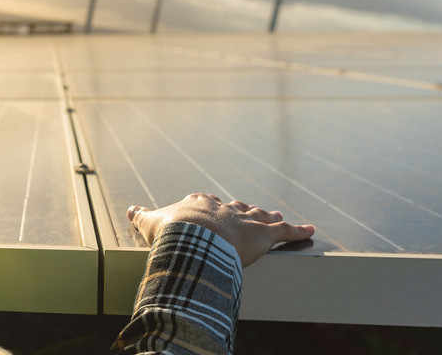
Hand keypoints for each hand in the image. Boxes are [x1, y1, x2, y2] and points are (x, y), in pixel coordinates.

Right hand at [127, 193, 314, 266]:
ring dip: (270, 217)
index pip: (206, 202)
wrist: (191, 238)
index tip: (211, 206)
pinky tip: (311, 230)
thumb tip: (130, 209)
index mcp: (199, 204)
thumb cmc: (170, 232)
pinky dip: (299, 231)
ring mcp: (245, 220)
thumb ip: (141, 215)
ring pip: (261, 216)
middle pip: (236, 207)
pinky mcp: (263, 235)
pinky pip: (285, 233)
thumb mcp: (150, 223)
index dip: (210, 206)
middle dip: (243, 210)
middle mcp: (224, 208)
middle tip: (250, 211)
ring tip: (278, 215)